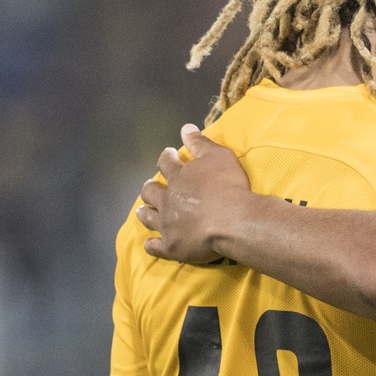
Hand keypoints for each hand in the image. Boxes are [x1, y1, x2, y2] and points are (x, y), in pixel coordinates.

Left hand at [135, 124, 250, 262]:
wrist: (233, 220)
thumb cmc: (229, 186)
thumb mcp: (219, 156)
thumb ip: (201, 143)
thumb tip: (186, 128)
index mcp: (179, 177)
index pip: (166, 163)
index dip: (166, 158)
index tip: (168, 154)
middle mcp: (168, 200)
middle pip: (151, 192)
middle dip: (149, 187)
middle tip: (150, 185)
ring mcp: (168, 224)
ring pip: (149, 217)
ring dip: (145, 212)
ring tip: (143, 210)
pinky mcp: (172, 246)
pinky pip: (155, 246)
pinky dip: (151, 244)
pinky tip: (150, 243)